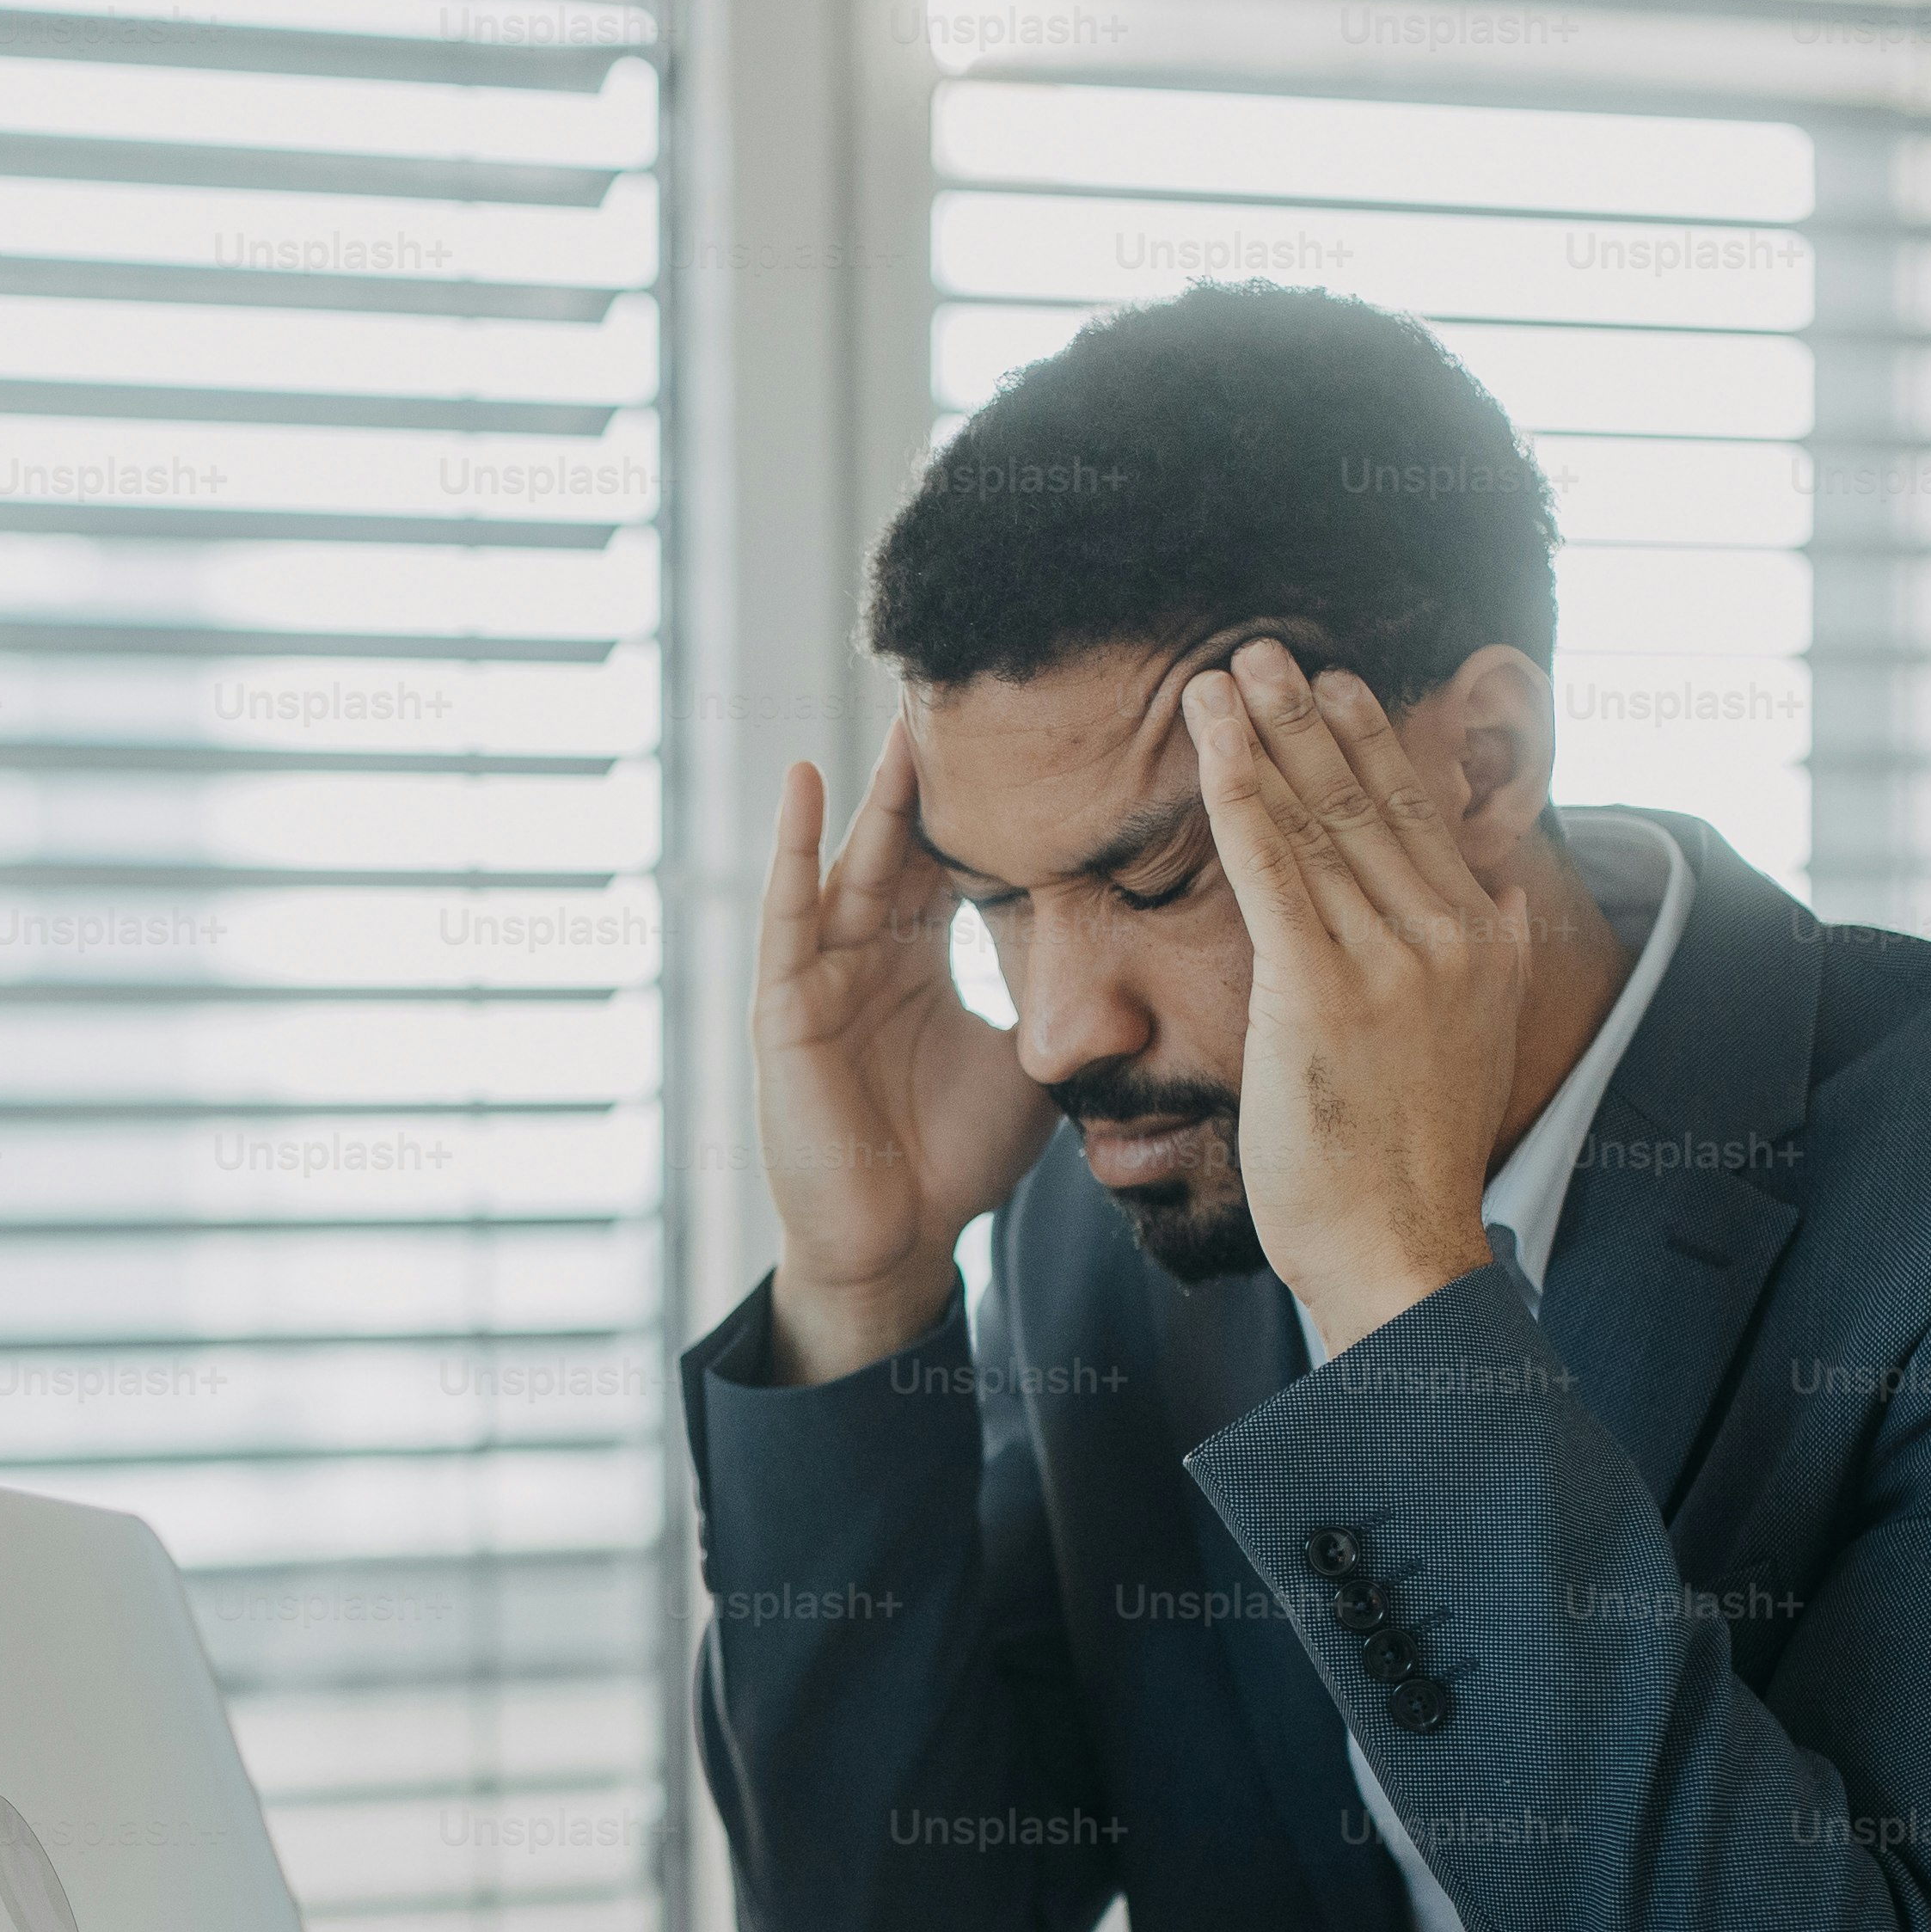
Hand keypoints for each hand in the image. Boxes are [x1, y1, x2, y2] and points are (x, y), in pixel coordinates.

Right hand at [752, 714, 1061, 1381]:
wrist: (898, 1242)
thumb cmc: (954, 1161)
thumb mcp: (1028, 1063)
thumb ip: (1060, 1003)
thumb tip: (1146, 958)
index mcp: (921, 964)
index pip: (954, 862)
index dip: (985, 802)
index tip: (1030, 733)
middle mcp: (868, 956)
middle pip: (905, 844)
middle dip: (933, 774)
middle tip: (969, 689)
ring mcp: (822, 976)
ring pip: (855, 862)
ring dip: (876, 789)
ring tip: (903, 713)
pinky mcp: (785, 1006)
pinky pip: (788, 913)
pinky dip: (792, 847)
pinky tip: (803, 779)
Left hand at [1185, 642, 1532, 1351]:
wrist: (1399, 1242)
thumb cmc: (1415, 1158)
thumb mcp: (1481, 1043)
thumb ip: (1499, 957)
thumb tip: (1510, 894)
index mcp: (1482, 939)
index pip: (1417, 817)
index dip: (1371, 742)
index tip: (1336, 684)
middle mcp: (1447, 934)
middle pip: (1366, 800)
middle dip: (1312, 715)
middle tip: (1269, 648)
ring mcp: (1388, 959)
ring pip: (1316, 818)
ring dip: (1266, 734)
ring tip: (1227, 672)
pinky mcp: (1321, 991)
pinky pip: (1272, 866)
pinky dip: (1239, 790)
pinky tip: (1213, 738)